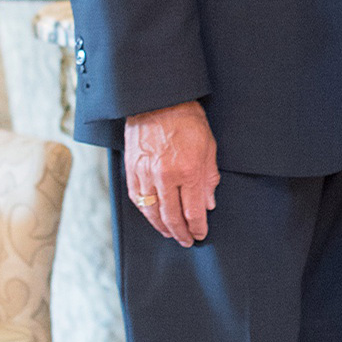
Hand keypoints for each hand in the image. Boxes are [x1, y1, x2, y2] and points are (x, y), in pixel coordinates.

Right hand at [124, 100, 218, 244]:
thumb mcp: (209, 148)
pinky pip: (137, 199)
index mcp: (188, 171)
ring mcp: (145, 174)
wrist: (159, 100)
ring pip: (152, 212)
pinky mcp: (131, 169)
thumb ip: (209, 179)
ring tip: (170, 234)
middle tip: (187, 241)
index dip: (198, 227)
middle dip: (180, 233)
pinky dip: (146, 212)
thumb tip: (208, 205)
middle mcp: (165, 177)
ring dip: (162, 227)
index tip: (201, 234)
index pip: (193, 211)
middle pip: (172, 217)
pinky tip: (153, 216)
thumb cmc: (188, 121)